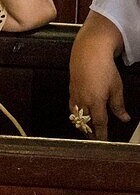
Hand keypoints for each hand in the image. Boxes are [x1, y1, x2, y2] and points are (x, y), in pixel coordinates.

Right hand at [70, 17, 129, 139]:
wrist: (89, 52)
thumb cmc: (104, 68)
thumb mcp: (117, 88)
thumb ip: (118, 105)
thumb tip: (124, 118)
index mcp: (96, 101)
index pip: (99, 123)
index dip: (101, 134)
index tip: (102, 142)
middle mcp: (83, 100)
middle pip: (85, 122)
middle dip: (89, 132)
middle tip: (94, 139)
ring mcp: (75, 94)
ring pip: (76, 115)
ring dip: (81, 123)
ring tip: (86, 129)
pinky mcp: (71, 89)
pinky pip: (72, 106)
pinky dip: (76, 113)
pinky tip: (79, 113)